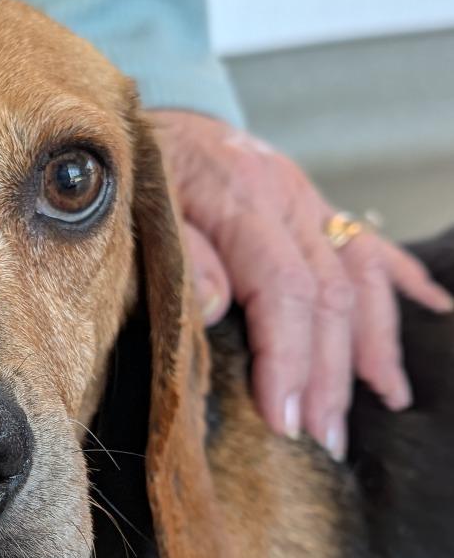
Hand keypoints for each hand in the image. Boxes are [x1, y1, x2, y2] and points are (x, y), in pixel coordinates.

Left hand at [152, 110, 452, 457]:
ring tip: (383, 400)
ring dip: (373, 344)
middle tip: (324, 438)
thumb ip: (179, 255)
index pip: (285, 291)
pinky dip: (401, 282)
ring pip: (361, 274)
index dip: (289, 360)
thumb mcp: (137, 208)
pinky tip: (433, 312)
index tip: (284, 418)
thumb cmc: (135, 171)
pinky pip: (368, 242)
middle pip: (330, 295)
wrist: (146, 119)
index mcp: (241, 201)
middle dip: (331, 375)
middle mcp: (285, 197)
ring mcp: (306, 198)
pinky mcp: (311, 201)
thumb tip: (215, 309)